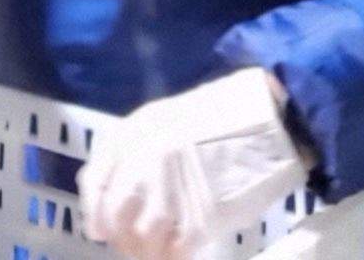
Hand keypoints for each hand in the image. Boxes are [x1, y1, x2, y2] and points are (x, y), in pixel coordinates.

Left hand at [78, 68, 314, 259]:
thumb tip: (112, 196)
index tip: (100, 231)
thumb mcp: (162, 119)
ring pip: (143, 236)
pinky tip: (178, 253)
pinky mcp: (203, 212)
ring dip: (146, 251)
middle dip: (121, 237)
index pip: (95, 181)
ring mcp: (175, 186)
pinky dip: (173, 256)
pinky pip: (176, 248)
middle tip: (133, 246)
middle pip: (117, 214)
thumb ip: (132, 151)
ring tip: (157, 252)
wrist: (269, 118)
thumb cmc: (217, 118)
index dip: (94, 213)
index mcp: (134, 132)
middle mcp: (147, 158)